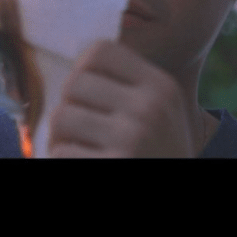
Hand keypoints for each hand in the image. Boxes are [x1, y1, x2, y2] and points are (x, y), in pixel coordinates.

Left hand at [48, 39, 194, 157]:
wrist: (178, 186)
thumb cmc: (159, 152)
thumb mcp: (161, 111)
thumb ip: (129, 86)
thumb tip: (75, 66)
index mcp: (160, 87)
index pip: (101, 51)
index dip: (82, 67)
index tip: (83, 90)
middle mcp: (148, 108)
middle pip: (75, 83)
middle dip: (67, 105)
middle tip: (73, 126)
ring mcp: (131, 139)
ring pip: (62, 117)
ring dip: (58, 136)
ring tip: (72, 146)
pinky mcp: (114, 165)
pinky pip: (61, 152)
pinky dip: (61, 159)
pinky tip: (79, 161)